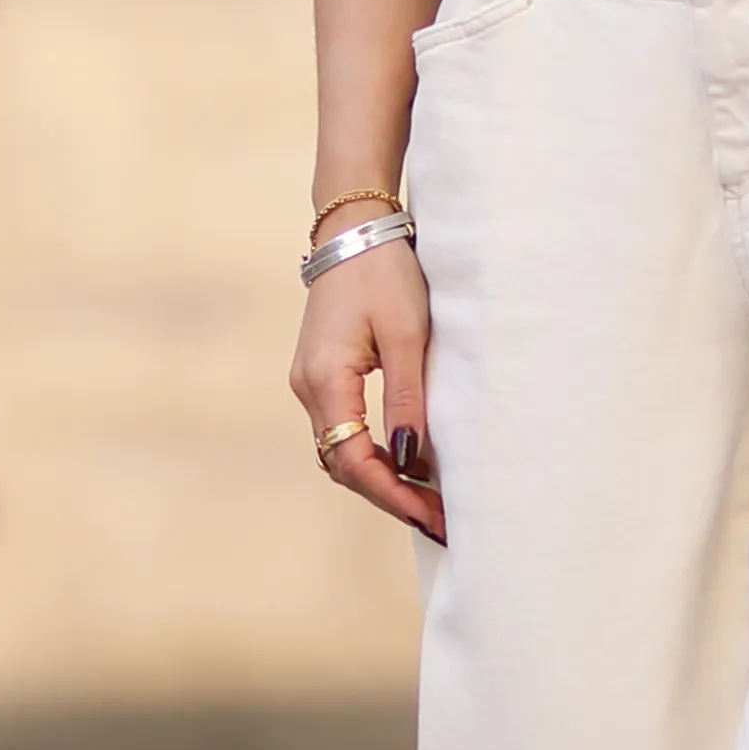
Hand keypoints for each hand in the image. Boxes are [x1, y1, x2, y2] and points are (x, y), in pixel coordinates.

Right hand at [293, 238, 445, 540]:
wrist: (355, 227)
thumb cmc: (384, 273)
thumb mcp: (407, 336)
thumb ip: (408, 400)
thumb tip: (411, 462)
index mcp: (325, 380)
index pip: (354, 461)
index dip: (395, 496)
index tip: (434, 518)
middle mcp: (308, 388)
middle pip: (344, 466)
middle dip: (392, 497)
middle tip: (440, 522)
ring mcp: (310, 382)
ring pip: (340, 453)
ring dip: (382, 480)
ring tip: (430, 502)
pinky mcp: (322, 375)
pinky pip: (343, 431)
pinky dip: (373, 456)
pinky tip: (408, 464)